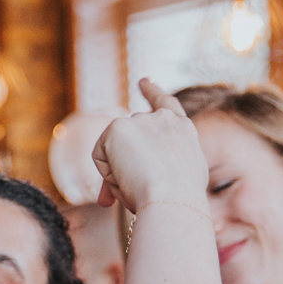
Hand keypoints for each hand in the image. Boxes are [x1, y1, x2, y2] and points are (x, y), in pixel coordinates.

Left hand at [91, 79, 209, 214]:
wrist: (172, 200)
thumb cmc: (175, 202)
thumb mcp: (169, 183)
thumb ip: (148, 174)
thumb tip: (105, 198)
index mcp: (182, 130)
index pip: (165, 104)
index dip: (152, 91)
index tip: (143, 81)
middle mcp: (163, 119)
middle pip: (127, 139)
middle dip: (120, 164)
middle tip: (131, 188)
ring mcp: (140, 120)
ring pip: (113, 151)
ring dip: (119, 172)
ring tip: (141, 183)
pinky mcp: (119, 127)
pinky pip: (100, 156)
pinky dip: (107, 173)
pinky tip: (127, 176)